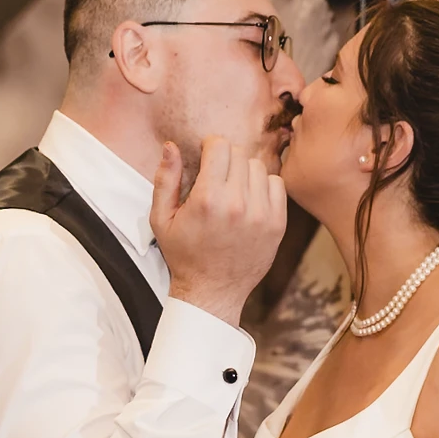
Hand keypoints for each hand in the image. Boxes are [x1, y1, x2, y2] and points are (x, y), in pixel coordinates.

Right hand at [150, 137, 286, 326]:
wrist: (212, 291)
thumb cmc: (184, 255)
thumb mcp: (161, 219)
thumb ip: (165, 179)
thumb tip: (171, 146)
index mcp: (208, 199)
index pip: (220, 146)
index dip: (210, 147)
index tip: (206, 158)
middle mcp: (238, 204)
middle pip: (240, 154)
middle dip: (226, 159)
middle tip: (217, 177)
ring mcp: (261, 215)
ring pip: (259, 167)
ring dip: (245, 173)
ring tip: (233, 190)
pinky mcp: (277, 224)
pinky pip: (277, 185)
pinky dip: (264, 186)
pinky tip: (250, 199)